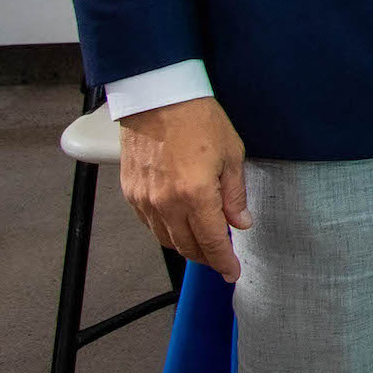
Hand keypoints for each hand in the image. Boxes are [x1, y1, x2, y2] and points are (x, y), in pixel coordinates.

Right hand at [117, 96, 248, 280]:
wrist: (159, 99)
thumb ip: (235, 194)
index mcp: (195, 195)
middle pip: (187, 246)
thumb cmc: (199, 120)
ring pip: (166, 239)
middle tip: (222, 260)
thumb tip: (241, 222)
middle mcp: (166, 204)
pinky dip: (166, 232)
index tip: (232, 273)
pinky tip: (180, 227)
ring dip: (186, 247)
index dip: (223, 262)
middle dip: (207, 257)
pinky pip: (150, 224)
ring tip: (204, 245)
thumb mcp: (232, 154)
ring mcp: (145, 200)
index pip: (212, 242)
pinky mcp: (131, 193)